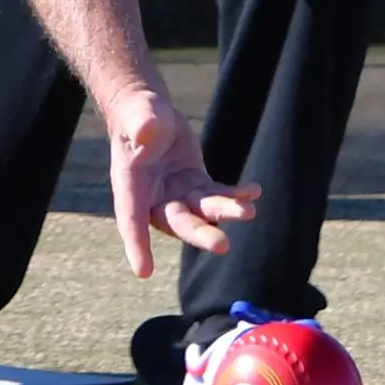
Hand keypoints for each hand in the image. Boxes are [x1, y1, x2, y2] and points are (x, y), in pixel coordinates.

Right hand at [105, 86, 259, 278]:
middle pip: (177, 222)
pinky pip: (217, 194)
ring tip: (249, 211)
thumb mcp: (137, 115)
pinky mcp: (196, 184)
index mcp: (130, 185)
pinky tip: (254, 191)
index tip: (144, 271)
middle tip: (222, 245)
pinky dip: (236, 195)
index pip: (130, 219)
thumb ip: (141, 124)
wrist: (149, 113)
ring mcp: (178, 194)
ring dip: (225, 212)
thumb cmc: (136, 115)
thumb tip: (146, 131)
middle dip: (199, 233)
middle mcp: (154, 197)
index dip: (136, 244)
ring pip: (203, 210)